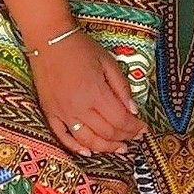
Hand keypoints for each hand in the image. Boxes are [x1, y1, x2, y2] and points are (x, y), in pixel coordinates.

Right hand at [28, 30, 144, 156]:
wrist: (49, 41)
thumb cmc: (82, 49)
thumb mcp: (108, 62)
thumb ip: (121, 88)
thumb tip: (133, 110)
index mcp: (96, 93)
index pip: (120, 120)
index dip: (134, 128)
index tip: (144, 130)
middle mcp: (79, 108)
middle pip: (106, 132)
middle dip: (124, 138)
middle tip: (134, 138)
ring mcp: (62, 113)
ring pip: (86, 140)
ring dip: (105, 147)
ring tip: (118, 149)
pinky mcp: (50, 114)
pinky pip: (63, 137)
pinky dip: (76, 148)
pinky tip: (88, 152)